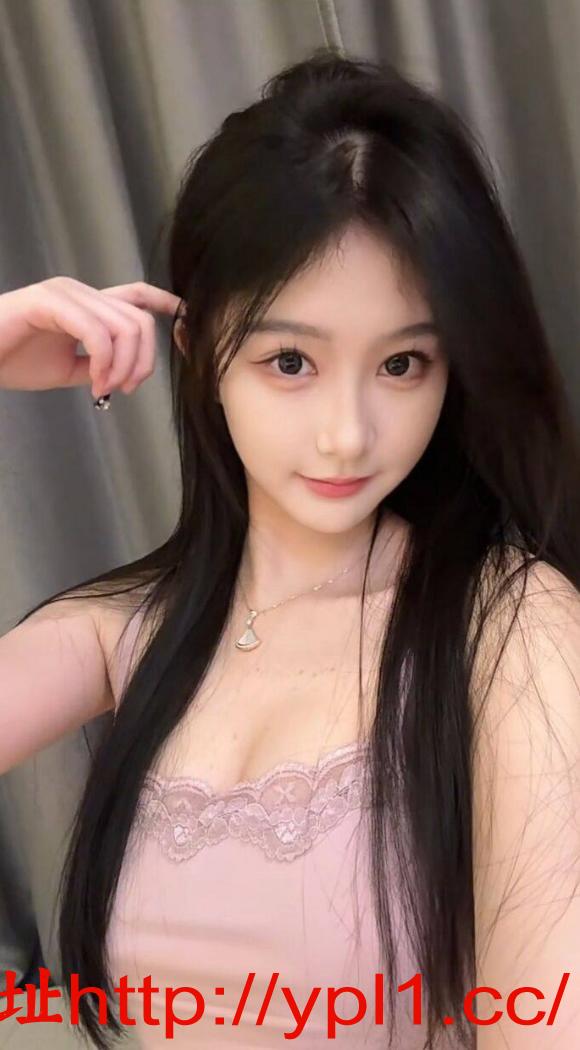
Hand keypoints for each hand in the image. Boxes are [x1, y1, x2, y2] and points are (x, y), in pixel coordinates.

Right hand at [0, 276, 180, 397]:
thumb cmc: (12, 359)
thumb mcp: (68, 369)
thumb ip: (99, 366)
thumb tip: (124, 375)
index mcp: (88, 304)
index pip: (136, 294)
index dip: (166, 303)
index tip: (187, 318)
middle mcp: (81, 292)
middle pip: (140, 320)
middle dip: (144, 361)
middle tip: (123, 389)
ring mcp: (66, 293)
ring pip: (125, 326)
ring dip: (124, 366)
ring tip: (104, 388)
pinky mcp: (50, 301)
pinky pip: (96, 332)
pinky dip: (104, 362)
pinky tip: (94, 381)